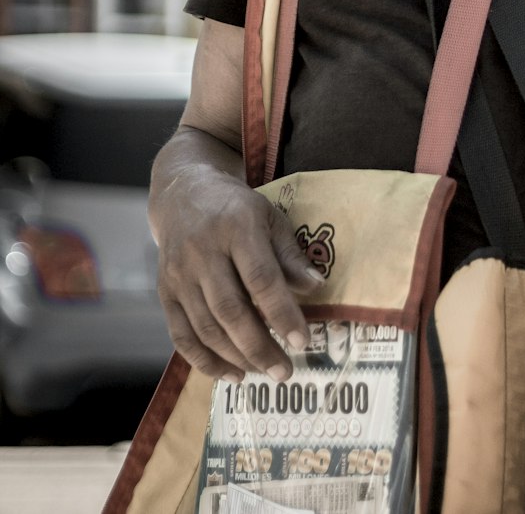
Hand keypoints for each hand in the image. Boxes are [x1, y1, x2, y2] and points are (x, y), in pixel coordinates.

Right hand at [156, 162, 325, 382]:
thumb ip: (290, 254)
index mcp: (236, 227)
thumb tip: (317, 288)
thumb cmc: (235, 209)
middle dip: (259, 346)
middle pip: (230, 309)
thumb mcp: (269, 217)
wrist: (183, 194)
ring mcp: (179, 274)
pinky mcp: (164, 291)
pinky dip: (205, 360)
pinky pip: (181, 335)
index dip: (282, 312)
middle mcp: (203, 252)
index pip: (260, 277)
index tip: (303, 340)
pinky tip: (231, 374)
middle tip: (285, 371)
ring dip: (236, 357)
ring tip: (264, 372)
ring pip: (205, 327)